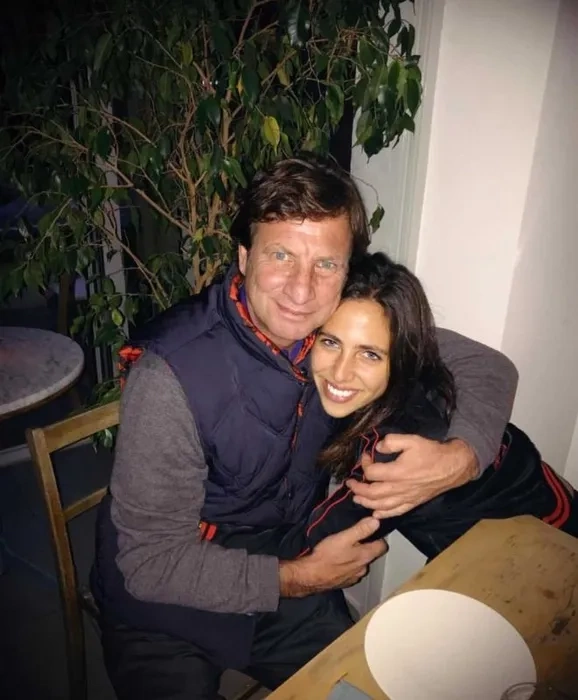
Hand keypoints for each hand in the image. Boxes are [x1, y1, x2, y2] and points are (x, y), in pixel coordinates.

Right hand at [279, 517, 387, 596]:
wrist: (311, 576)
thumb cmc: (327, 555)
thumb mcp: (343, 537)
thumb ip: (361, 529)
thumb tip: (376, 522)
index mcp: (365, 556)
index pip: (382, 546)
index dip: (378, 537)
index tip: (370, 531)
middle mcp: (363, 568)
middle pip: (370, 555)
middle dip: (365, 547)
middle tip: (352, 539)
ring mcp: (354, 577)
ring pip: (360, 564)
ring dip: (355, 557)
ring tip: (343, 550)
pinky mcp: (345, 582)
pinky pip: (351, 572)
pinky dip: (347, 566)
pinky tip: (337, 562)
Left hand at [346, 436, 478, 518]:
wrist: (452, 467)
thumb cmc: (431, 452)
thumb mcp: (411, 440)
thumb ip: (392, 441)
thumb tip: (378, 447)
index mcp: (397, 472)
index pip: (372, 473)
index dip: (364, 464)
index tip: (365, 456)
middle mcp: (399, 488)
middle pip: (372, 493)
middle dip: (358, 489)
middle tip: (350, 483)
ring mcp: (406, 498)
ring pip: (381, 505)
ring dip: (366, 503)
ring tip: (356, 498)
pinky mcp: (413, 503)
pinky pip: (395, 512)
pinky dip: (383, 514)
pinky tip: (375, 513)